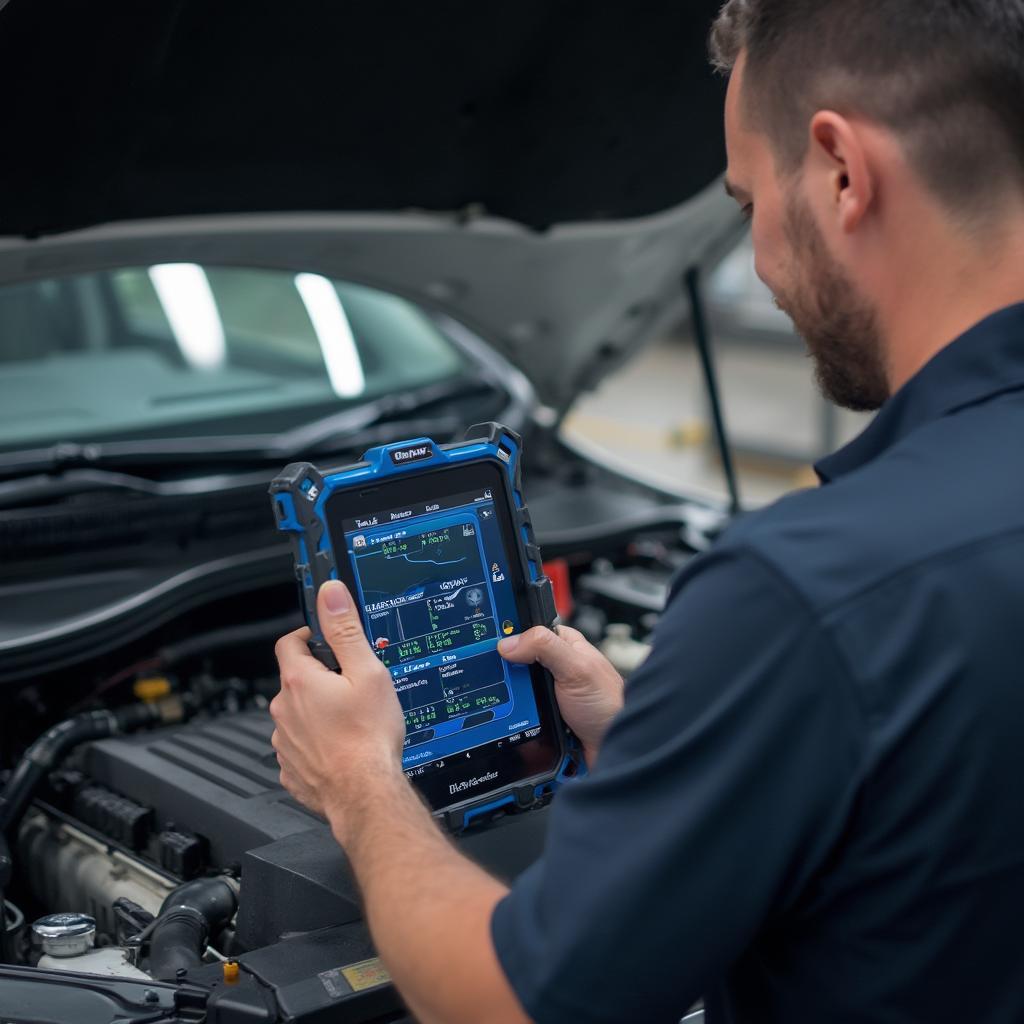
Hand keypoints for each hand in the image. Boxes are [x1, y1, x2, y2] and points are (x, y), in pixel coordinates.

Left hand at [270, 580, 406, 829]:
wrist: (365, 794)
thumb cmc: (368, 737)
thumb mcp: (367, 671)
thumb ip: (345, 630)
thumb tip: (330, 594)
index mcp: (299, 681)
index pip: (290, 642)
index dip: (309, 636)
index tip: (328, 640)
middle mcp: (284, 711)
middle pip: (297, 680)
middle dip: (321, 677)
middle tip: (353, 685)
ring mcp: (284, 742)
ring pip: (299, 714)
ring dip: (318, 712)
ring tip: (352, 720)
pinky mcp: (291, 769)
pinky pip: (301, 746)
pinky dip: (318, 743)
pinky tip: (343, 747)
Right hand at [498, 625, 623, 765]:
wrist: (613, 748)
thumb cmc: (609, 706)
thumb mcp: (577, 668)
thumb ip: (545, 647)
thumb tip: (509, 642)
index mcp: (564, 644)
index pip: (527, 630)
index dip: (509, 634)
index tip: (491, 645)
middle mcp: (554, 665)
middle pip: (515, 661)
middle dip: (508, 673)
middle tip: (510, 682)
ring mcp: (546, 691)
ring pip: (513, 688)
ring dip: (511, 697)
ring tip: (516, 705)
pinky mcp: (541, 714)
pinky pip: (517, 711)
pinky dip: (515, 716)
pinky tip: (516, 720)